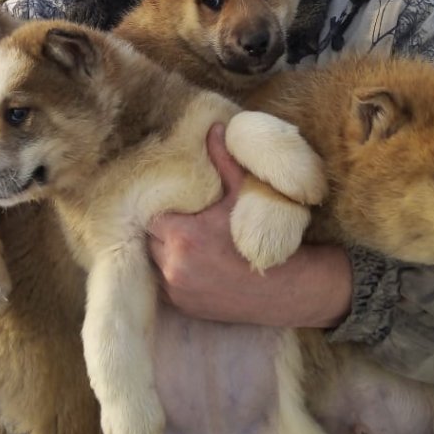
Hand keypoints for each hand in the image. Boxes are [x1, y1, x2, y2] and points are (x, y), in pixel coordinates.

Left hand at [147, 124, 352, 327]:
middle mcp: (174, 265)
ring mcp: (176, 288)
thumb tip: (214, 128)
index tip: (175, 206)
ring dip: (163, 252)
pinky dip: (171, 274)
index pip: (152, 216)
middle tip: (179, 221)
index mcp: (184, 235)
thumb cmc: (261, 236)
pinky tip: (190, 263)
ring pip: (153, 262)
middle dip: (161, 230)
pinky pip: (163, 285)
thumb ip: (223, 161)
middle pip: (149, 239)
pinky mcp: (182, 305)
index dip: (162, 210)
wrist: (284, 287)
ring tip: (183, 242)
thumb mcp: (243, 194)